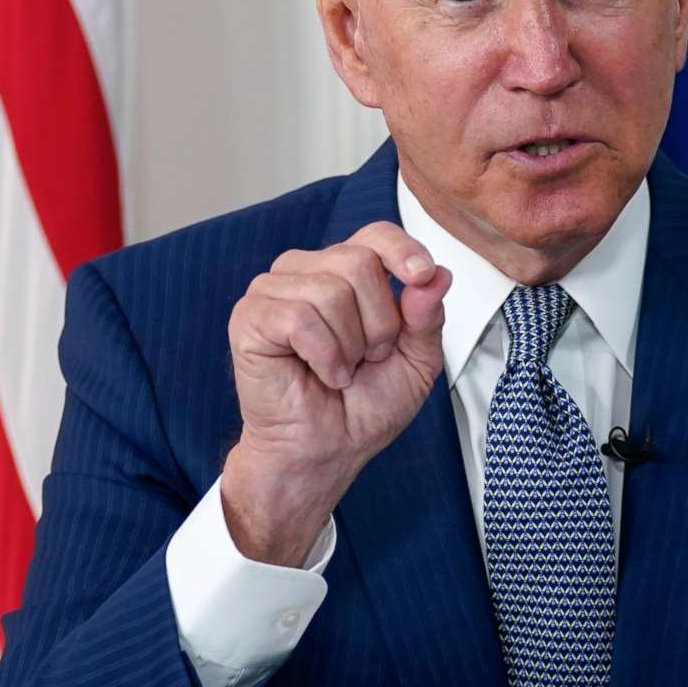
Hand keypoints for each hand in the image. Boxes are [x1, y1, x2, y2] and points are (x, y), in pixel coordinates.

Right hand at [223, 221, 450, 565]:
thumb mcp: (416, 361)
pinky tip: (320, 374)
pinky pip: (300, 317)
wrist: (326, 452)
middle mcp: (308, 272)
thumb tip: (437, 276)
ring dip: (349, 346)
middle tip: (366, 359)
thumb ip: (427, 318)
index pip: (376, 234)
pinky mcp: (250, 317)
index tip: (421, 275)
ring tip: (340, 370)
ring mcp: (273, 290)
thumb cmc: (363, 407)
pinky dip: (323, 355)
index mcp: (347, 273)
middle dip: (379, 323)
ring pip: (331, 290)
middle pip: (360, 262)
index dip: (402, 250)